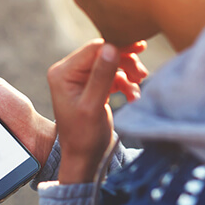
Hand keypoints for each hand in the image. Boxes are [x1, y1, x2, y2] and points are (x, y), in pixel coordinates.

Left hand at [47, 39, 147, 183]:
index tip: (140, 47)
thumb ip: (102, 76)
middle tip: (142, 74)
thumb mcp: (93, 106)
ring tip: (139, 84)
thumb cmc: (84, 136)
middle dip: (125, 61)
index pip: (93, 49)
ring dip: (128, 72)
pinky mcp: (92, 86)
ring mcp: (81, 78)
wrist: (84, 158)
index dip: (118, 46)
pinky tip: (132, 95)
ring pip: (111, 63)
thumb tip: (111, 47)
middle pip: (103, 53)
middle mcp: (69, 72)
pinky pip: (113, 75)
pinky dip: (125, 83)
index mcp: (63, 73)